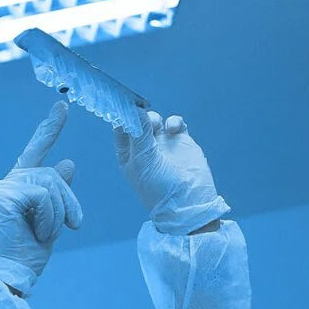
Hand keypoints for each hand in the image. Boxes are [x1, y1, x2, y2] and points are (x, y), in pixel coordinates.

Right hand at [0, 102, 81, 294]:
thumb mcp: (52, 219)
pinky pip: (43, 196)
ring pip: (50, 183)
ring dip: (59, 213)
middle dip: (68, 201)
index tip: (62, 106)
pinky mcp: (1, 194)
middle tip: (72, 225)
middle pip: (52, 174)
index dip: (49, 129)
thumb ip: (56, 192)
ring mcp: (1, 187)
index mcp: (16, 187)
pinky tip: (38, 231)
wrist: (10, 275)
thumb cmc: (27, 253)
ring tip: (45, 233)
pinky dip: (49, 217)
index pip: (35, 151)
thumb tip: (68, 162)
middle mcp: (5, 183)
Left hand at [114, 111, 229, 234]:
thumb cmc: (158, 187)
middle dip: (139, 115)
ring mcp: (163, 145)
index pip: (121, 129)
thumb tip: (135, 111)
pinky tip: (173, 128)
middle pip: (138, 122)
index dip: (121, 116)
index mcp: (128, 155)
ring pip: (155, 121)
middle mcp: (144, 148)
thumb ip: (139, 135)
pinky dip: (174, 122)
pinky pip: (175, 124)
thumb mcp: (143, 161)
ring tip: (156, 126)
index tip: (123, 105)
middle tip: (142, 116)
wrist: (187, 203)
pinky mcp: (181, 143)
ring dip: (154, 118)